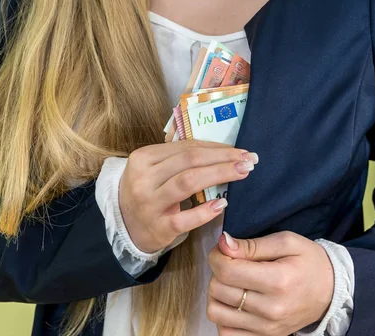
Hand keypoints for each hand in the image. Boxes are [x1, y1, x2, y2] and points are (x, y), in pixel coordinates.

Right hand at [119, 140, 258, 252]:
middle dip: (223, 158)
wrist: (125, 226)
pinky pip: (185, 218)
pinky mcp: (158, 227)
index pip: (186, 148)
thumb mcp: (153, 170)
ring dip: (219, 174)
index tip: (240, 150)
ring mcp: (149, 203)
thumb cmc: (147, 192)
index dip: (216, 148)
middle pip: (189, 161)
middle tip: (249, 160)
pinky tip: (222, 204)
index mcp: (143, 158)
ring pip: (187, 182)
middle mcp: (143, 178)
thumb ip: (179, 158)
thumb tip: (221, 149)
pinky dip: (205, 211)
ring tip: (242, 173)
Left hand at [206, 231, 334, 335]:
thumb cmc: (308, 262)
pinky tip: (234, 302)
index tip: (223, 250)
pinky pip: (226, 332)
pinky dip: (224, 316)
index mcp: (278, 281)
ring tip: (231, 283)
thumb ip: (252, 244)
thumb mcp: (286, 242)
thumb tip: (223, 244)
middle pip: (218, 290)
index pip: (227, 271)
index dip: (216, 256)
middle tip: (231, 263)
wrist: (331, 291)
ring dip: (216, 294)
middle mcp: (271, 309)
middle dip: (217, 272)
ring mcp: (267, 328)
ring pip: (216, 312)